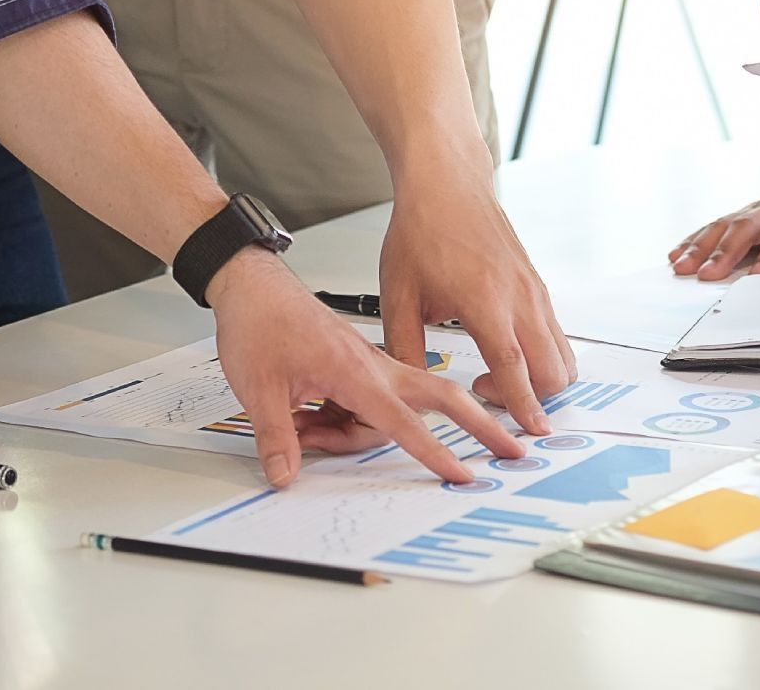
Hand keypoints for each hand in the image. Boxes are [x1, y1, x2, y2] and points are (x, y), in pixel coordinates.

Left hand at [208, 247, 523, 487]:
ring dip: (356, 433)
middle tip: (508, 447)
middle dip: (476, 423)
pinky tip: (312, 416)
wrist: (251, 283)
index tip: (461, 473)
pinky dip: (352, 418)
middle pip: (439, 398)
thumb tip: (284, 476)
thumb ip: (277, 437)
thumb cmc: (259, 320)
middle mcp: (373, 365)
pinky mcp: (358, 361)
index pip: (403, 421)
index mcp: (356, 370)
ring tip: (302, 428)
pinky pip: (373, 399)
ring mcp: (369, 362)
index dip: (433, 452)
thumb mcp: (258, 388)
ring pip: (393, 410)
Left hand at [378, 169, 576, 435]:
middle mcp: (519, 296)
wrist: (448, 184)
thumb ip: (403, 348)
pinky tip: (507, 352)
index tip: (531, 433)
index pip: (513, 365)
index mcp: (484, 299)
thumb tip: (406, 390)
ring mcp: (535, 290)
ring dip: (540, 379)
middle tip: (487, 396)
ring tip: (497, 376)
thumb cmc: (422, 232)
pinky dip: (543, 357)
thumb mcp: (398, 294)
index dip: (522, 404)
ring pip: (562, 354)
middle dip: (532, 400)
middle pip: (552, 369)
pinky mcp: (538, 286)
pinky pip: (556, 335)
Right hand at [670, 164, 759, 279]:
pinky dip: (695, 239)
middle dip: (725, 251)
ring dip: (703, 246)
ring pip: (727, 224)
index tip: (757, 276)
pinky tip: (677, 253)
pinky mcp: (747, 215)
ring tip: (681, 266)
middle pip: (748, 226)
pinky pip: (718, 225)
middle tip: (705, 276)